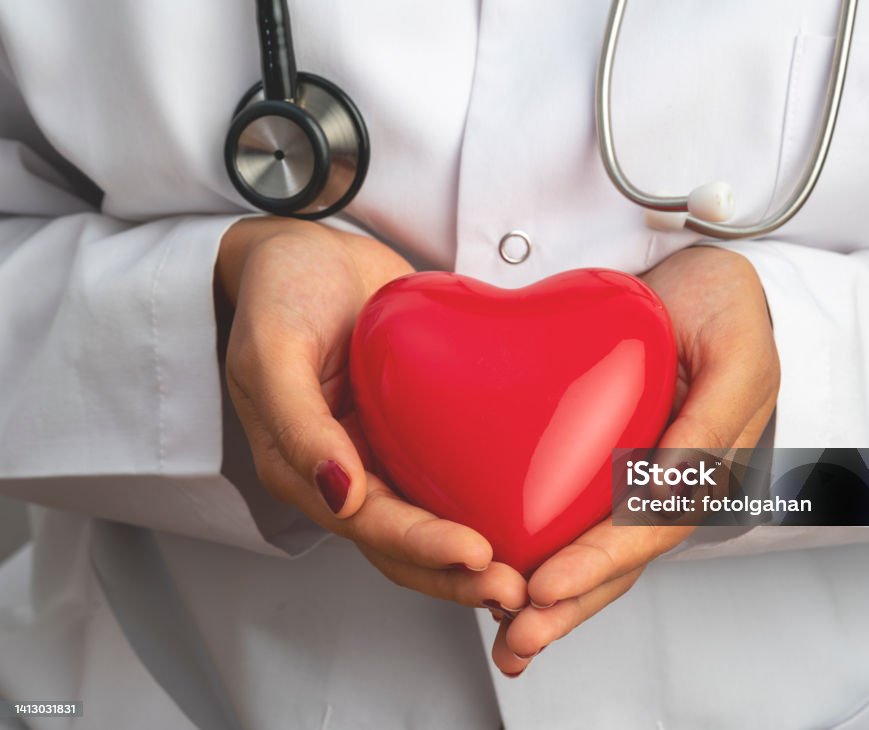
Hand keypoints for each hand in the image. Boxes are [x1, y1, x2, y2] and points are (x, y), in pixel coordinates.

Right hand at [217, 218, 526, 611]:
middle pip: (404, 543)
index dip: (422, 547)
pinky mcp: (417, 428)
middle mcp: (348, 472)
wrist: (308, 252)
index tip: (479, 555)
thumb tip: (340, 493)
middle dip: (458, 574)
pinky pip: (452, 474)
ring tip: (533, 571)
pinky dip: (486, 501)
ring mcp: (384, 453)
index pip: (367, 525)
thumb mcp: (272, 349)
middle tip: (518, 587)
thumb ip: (298, 423)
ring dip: (476, 556)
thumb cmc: (280, 293)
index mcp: (304, 468)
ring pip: (433, 520)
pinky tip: (530, 514)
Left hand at [490, 245, 778, 675]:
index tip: (547, 585)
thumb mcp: (735, 349)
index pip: (651, 527)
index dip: (602, 559)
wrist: (700, 275)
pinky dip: (550, 554)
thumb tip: (666, 488)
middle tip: (517, 639)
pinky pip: (579, 514)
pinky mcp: (611, 458)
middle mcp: (673, 480)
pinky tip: (511, 583)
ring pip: (600, 548)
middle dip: (571, 604)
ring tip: (508, 640)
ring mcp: (642, 473)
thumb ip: (711, 419)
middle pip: (623, 557)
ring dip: (558, 600)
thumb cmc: (722, 304)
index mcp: (707, 463)